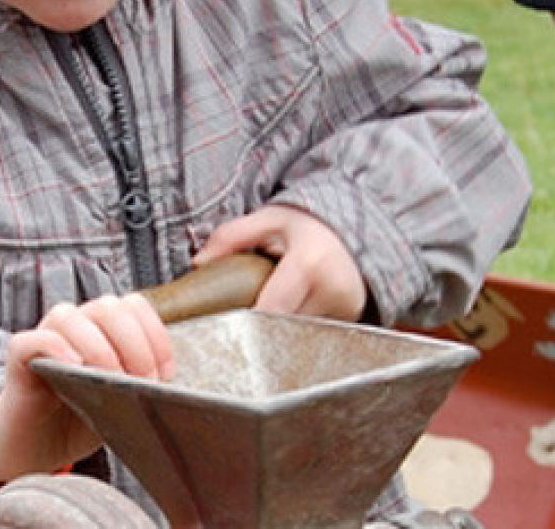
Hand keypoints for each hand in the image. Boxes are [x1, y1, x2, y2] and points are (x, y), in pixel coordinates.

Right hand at [0, 294, 173, 487]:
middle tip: (139, 382)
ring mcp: (45, 338)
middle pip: (107, 307)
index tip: (164, 373)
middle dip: (133, 344)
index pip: (133, 306)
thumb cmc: (79, 421)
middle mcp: (75, 325)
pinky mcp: (19, 359)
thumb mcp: (121, 401)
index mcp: (104, 329)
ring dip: (97, 347)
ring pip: (68, 316)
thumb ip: (141, 383)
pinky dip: (53, 347)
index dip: (154, 334)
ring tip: (108, 381)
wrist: (36, 448)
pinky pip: (31, 340)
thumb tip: (167, 381)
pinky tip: (72, 366)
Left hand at [192, 204, 369, 320]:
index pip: (270, 309)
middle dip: (258, 327)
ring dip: (276, 330)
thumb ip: (231, 236)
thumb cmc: (308, 226)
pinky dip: (293, 330)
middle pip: (281, 328)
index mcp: (309, 264)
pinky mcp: (348, 322)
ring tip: (266, 313)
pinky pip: (310, 335)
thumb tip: (199, 263)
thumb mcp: (269, 219)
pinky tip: (286, 317)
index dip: (245, 320)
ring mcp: (344, 311)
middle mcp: (331, 291)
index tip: (223, 323)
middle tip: (239, 320)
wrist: (355, 233)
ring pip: (295, 335)